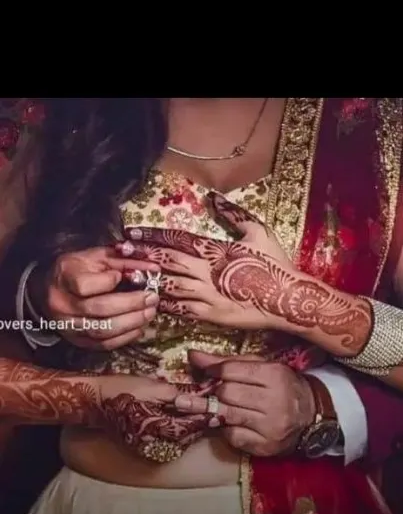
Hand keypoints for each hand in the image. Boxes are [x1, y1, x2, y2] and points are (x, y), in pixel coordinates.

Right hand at [37, 246, 160, 349]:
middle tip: (152, 298)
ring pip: (103, 330)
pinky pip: (103, 344)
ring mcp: (68, 325)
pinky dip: (125, 337)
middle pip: (99, 309)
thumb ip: (124, 261)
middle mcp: (62, 304)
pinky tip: (139, 328)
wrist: (49, 290)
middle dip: (131, 304)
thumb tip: (153, 268)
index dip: (107, 281)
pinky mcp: (77, 340)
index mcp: (64, 277)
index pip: (84, 285)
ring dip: (131, 323)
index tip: (121, 275)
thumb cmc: (77, 270)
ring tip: (149, 313)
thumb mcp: (96, 257)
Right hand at [96, 374, 214, 455]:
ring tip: (198, 416)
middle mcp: (154, 443)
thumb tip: (200, 394)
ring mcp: (146, 446)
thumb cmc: (123, 389)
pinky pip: (164, 442)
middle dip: (199, 424)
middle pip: (186, 437)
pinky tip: (178, 422)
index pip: (191, 426)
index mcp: (159, 427)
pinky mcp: (140, 446)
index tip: (218, 410)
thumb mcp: (154, 386)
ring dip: (188, 430)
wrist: (93, 401)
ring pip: (176, 442)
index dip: (206, 417)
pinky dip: (174, 433)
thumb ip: (179, 394)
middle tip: (212, 411)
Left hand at [118, 193, 298, 330]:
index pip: (177, 239)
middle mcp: (206, 271)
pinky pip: (181, 310)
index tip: (132, 232)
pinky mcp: (210, 315)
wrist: (289, 299)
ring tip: (126, 276)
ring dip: (146, 281)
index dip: (152, 235)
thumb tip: (213, 198)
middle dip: (141, 256)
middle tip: (120, 251)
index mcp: (215, 249)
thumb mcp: (258, 231)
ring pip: (169, 286)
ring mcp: (207, 295)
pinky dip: (163, 305)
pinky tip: (149, 302)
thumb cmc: (275, 264)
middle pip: (166, 261)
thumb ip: (234, 214)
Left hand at [173, 351, 315, 456]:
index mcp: (274, 375)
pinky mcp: (265, 446)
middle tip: (212, 391)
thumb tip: (193, 356)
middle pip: (227, 394)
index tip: (208, 372)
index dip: (213, 370)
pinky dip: (226, 429)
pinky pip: (233, 436)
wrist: (310, 416)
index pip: (231, 371)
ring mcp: (270, 426)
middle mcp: (275, 401)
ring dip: (213, 410)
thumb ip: (227, 362)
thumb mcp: (261, 367)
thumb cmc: (281, 386)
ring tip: (204, 405)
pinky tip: (230, 423)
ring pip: (227, 415)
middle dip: (215, 392)